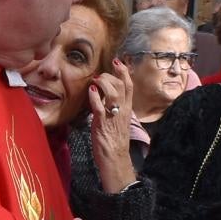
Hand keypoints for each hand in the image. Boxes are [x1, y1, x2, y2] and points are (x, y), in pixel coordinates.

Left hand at [85, 68, 137, 192]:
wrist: (115, 159)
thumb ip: (112, 107)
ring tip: (96, 81)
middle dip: (111, 75)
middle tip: (100, 74)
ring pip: (114, 93)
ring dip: (104, 83)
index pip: (129, 86)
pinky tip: (91, 90)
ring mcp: (113, 116)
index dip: (124, 71)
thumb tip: (102, 96)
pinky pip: (99, 107)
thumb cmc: (114, 141)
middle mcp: (122, 110)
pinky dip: (95, 97)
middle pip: (123, 85)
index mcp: (126, 109)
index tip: (117, 61)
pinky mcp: (102, 124)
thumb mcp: (117, 121)